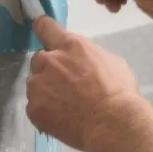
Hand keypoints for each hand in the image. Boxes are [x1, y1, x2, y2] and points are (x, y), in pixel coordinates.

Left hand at [26, 17, 146, 151]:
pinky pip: (35, 105)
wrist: (112, 124)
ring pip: (35, 83)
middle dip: (49, 69)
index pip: (45, 27)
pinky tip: (61, 118)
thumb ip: (89, 55)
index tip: (43, 34)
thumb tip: (83, 60)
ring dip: (45, 90)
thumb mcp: (112, 62)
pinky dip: (45, 111)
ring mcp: (38, 85)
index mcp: (70, 46)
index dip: (44, 30)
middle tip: (66, 85)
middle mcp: (49, 61)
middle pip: (39, 59)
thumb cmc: (119, 92)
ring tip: (66, 105)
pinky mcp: (33, 107)